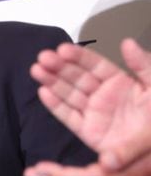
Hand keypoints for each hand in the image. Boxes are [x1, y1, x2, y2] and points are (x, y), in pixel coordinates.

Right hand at [30, 38, 150, 169]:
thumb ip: (143, 65)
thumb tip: (127, 43)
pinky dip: (55, 105)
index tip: (62, 49)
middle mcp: (104, 95)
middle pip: (77, 78)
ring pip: (69, 94)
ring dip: (52, 81)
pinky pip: (69, 117)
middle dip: (59, 67)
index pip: (95, 65)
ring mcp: (94, 113)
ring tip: (36, 70)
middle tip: (43, 57)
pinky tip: (43, 92)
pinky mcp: (88, 131)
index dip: (78, 57)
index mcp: (120, 82)